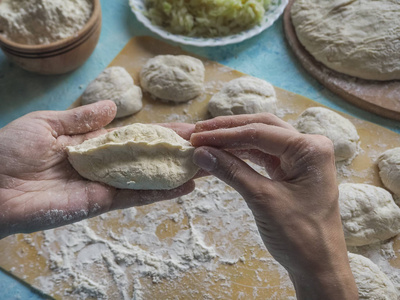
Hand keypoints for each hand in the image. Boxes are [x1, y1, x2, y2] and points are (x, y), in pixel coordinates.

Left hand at [0, 101, 194, 238]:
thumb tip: (114, 108)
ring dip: (177, 171)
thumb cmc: (10, 150)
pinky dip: (162, 193)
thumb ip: (82, 118)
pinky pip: (136, 197)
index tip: (187, 127)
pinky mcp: (102, 203)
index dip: (160, 132)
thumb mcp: (47, 124)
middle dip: (176, 151)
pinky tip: (186, 186)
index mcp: (91, 144)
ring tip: (207, 164)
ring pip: (148, 178)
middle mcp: (103, 165)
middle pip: (147, 157)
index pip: (134, 137)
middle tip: (207, 144)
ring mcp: (105, 185)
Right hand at [190, 114, 357, 299]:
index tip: (197, 137)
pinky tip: (222, 152)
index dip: (224, 134)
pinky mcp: (292, 170)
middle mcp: (309, 146)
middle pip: (262, 127)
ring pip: (261, 138)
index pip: (260, 132)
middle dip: (229, 129)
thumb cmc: (299, 237)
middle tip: (199, 131)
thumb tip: (200, 152)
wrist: (318, 266)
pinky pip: (263, 154)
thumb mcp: (262, 200)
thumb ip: (231, 171)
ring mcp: (301, 158)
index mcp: (310, 148)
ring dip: (233, 139)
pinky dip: (242, 152)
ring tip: (206, 139)